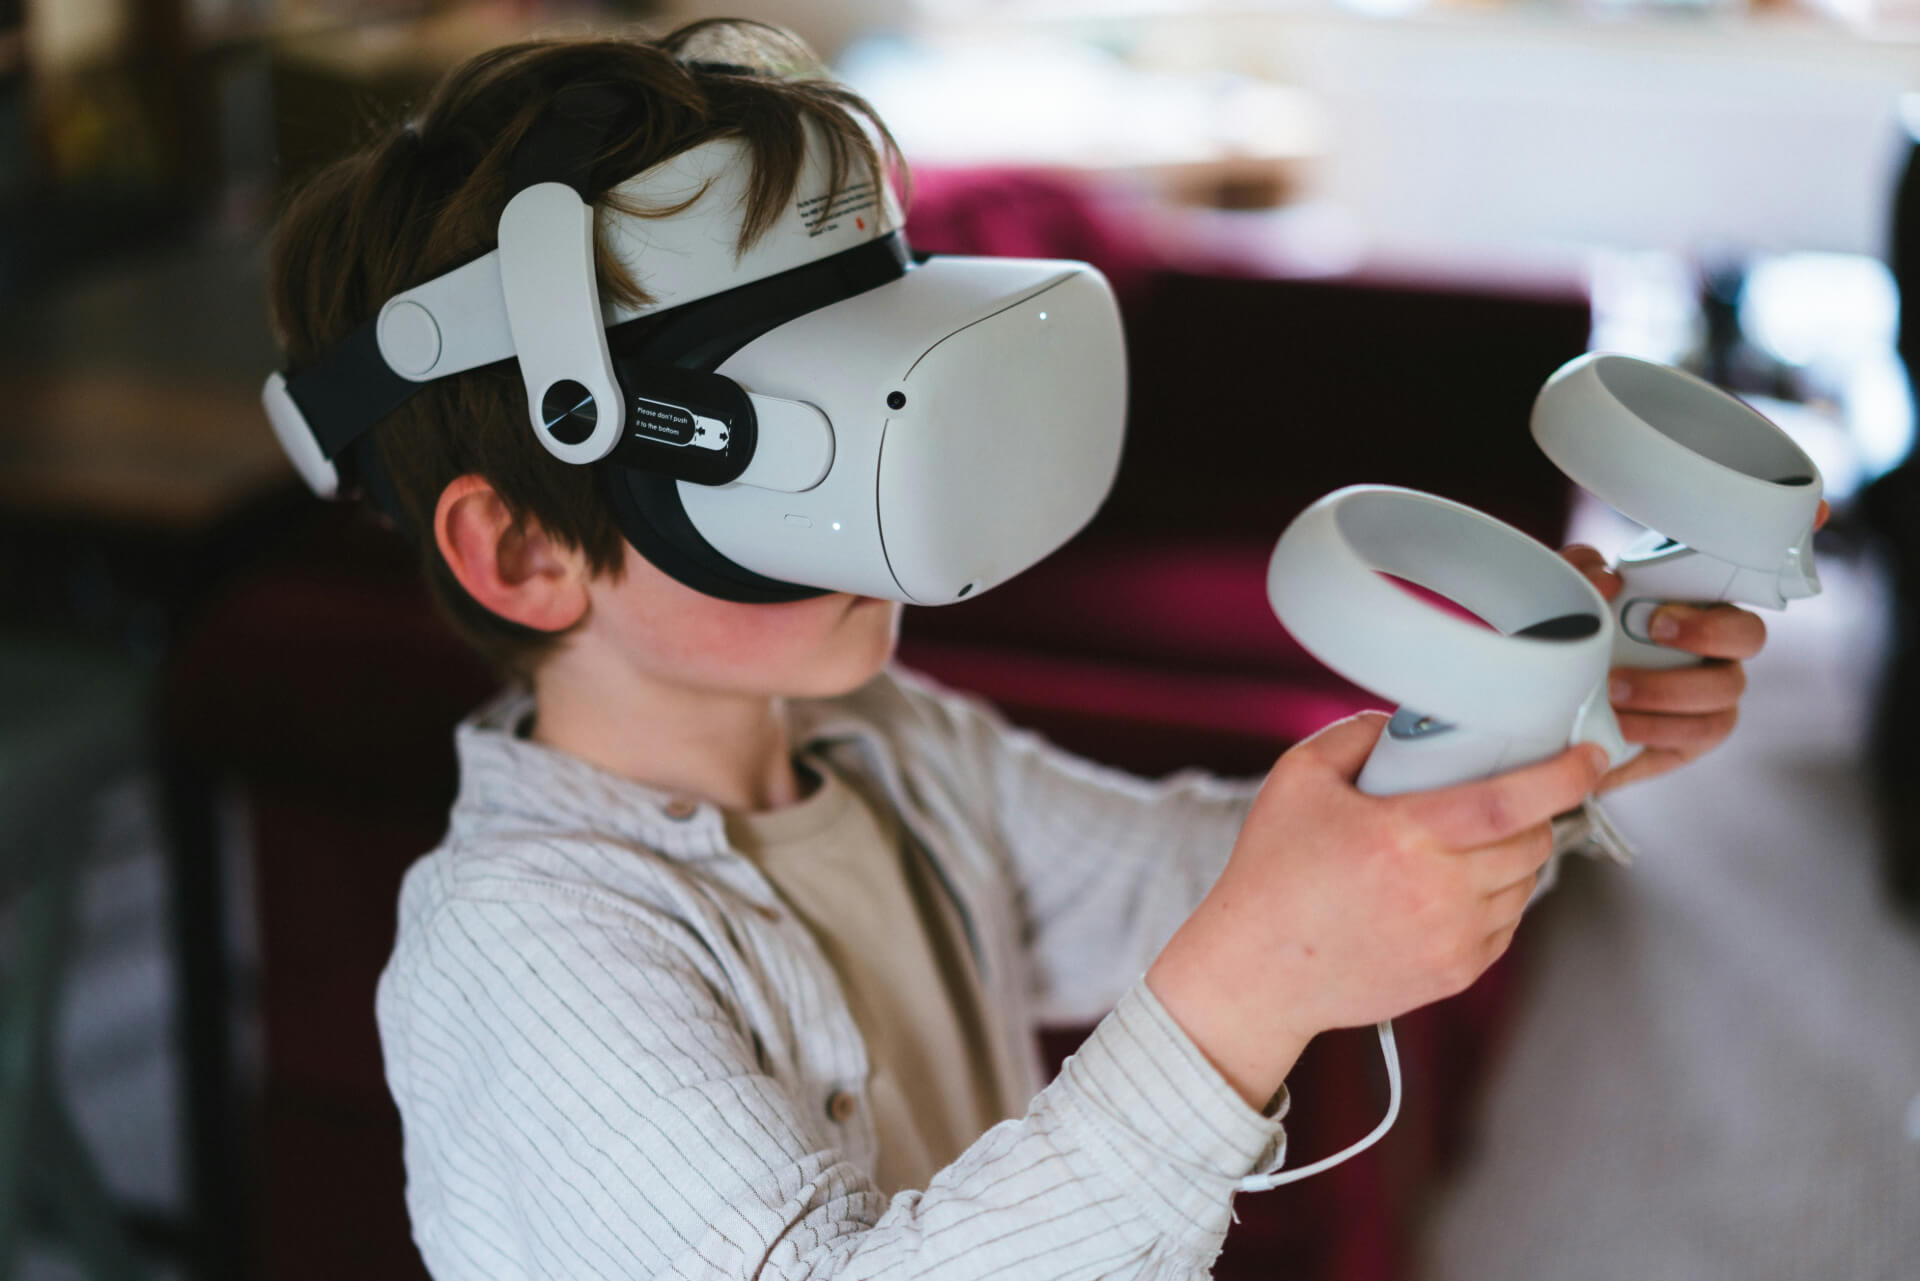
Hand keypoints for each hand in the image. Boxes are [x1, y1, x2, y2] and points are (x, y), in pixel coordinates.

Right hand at [1145, 714, 1607, 1110]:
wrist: (1257, 971)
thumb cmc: (1273, 871)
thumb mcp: (1298, 778)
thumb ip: (1358, 734)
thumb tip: (1411, 722)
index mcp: (1402, 837)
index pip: (1511, 801)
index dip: (1563, 775)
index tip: (1590, 755)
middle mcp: (1436, 893)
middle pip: (1532, 842)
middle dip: (1537, 811)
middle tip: (1512, 795)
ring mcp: (1451, 940)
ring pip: (1525, 884)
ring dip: (1516, 855)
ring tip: (1471, 843)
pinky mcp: (1455, 974)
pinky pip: (1507, 924)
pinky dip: (1496, 897)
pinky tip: (1453, 886)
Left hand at [1561, 500, 1826, 791]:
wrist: (1552, 707)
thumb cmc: (1576, 639)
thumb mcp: (1567, 598)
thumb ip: (1580, 571)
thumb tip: (1607, 576)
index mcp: (1699, 600)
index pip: (1755, 569)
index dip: (1796, 541)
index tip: (1809, 515)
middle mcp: (1717, 647)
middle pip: (1749, 634)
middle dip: (1707, 630)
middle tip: (1654, 628)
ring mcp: (1710, 694)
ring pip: (1723, 691)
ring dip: (1668, 689)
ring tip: (1613, 690)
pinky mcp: (1691, 739)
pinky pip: (1694, 737)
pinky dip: (1655, 732)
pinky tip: (1617, 728)